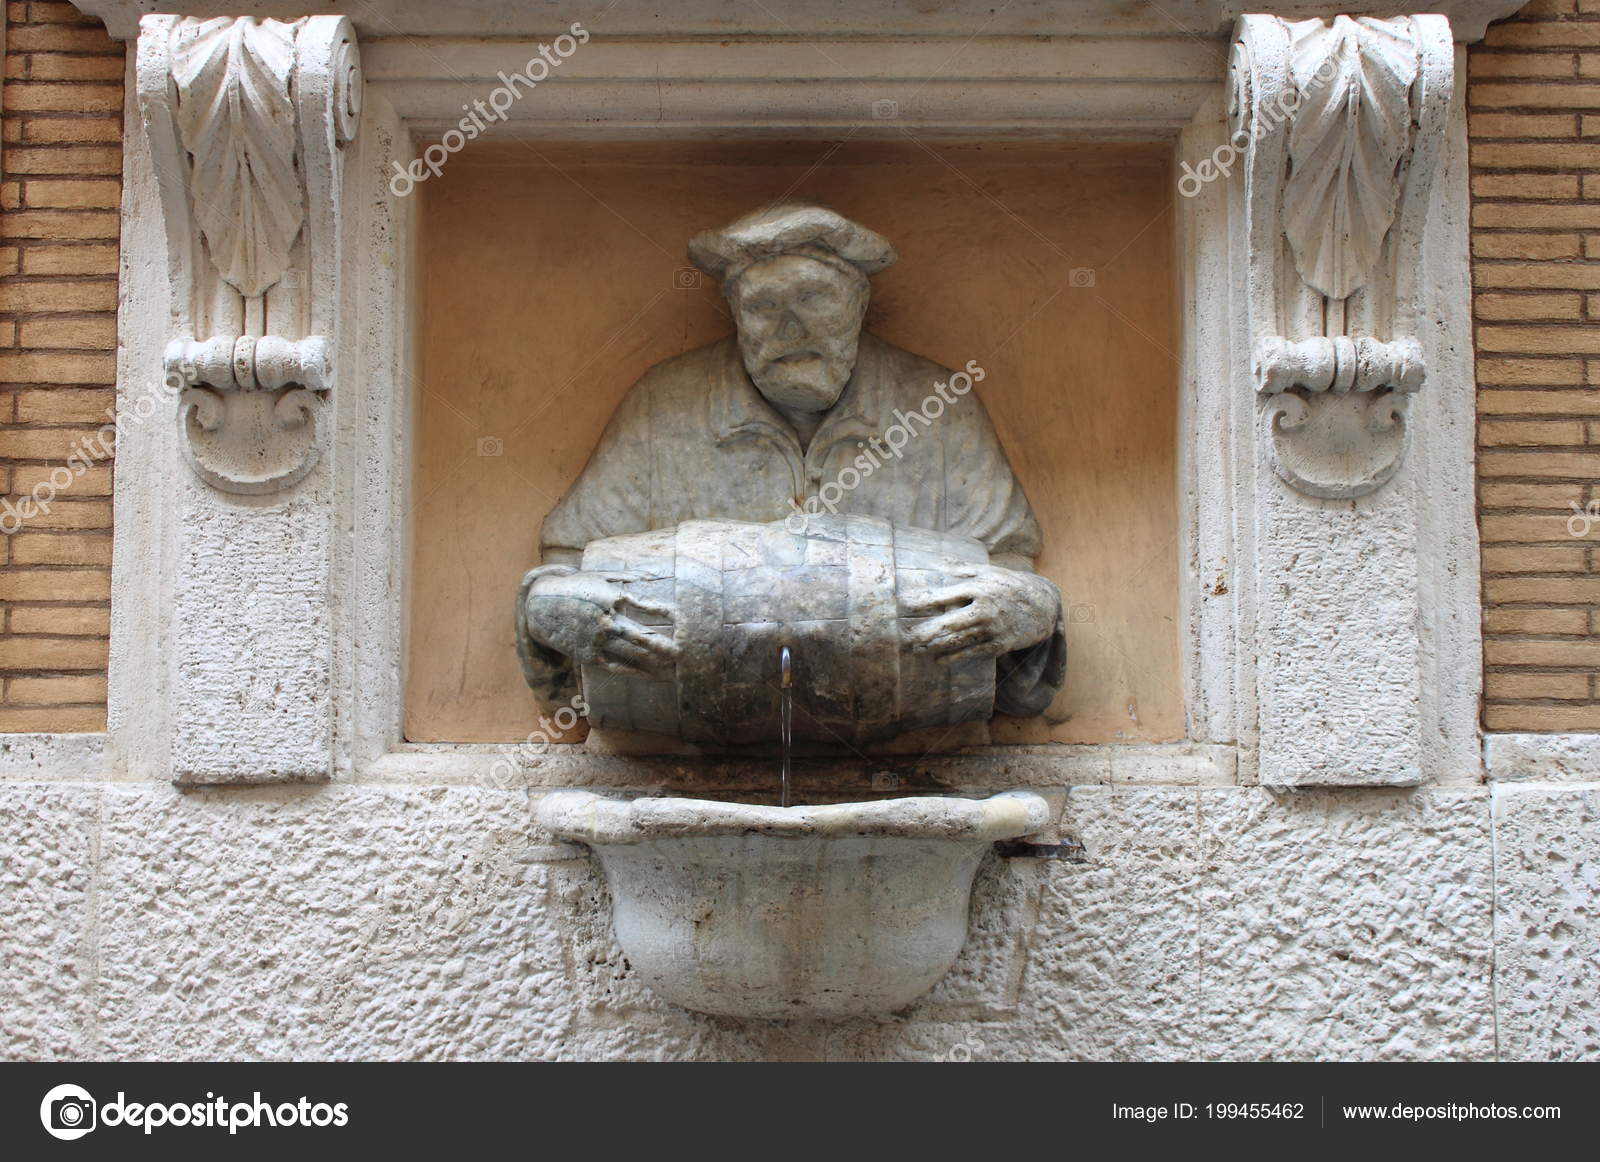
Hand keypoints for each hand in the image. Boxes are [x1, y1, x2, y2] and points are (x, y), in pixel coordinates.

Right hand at [523, 570, 678, 678]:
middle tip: (680, 652)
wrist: (541, 606)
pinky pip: (616, 665)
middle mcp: (605, 620)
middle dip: (661, 645)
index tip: (678, 617)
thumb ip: (629, 576)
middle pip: (639, 635)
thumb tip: (655, 577)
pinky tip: (649, 674)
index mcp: (610, 597)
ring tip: (669, 666)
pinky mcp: (588, 654)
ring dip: (651, 661)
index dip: (662, 611)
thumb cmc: (576, 587)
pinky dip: (634, 670)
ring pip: (629, 654)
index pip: (643, 605)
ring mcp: (596, 639)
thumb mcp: (601, 576)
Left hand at [901, 565, 1059, 665]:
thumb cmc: (1010, 586)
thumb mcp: (989, 572)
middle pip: (948, 622)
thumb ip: (963, 569)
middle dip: (925, 630)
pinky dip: (954, 657)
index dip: (923, 600)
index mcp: (979, 588)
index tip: (904, 603)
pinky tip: (939, 660)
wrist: (1043, 606)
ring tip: (917, 649)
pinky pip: (972, 652)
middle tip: (905, 636)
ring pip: (958, 640)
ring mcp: (991, 627)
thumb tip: (939, 562)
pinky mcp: (999, 644)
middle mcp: (984, 608)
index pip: (945, 595)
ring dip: (935, 646)